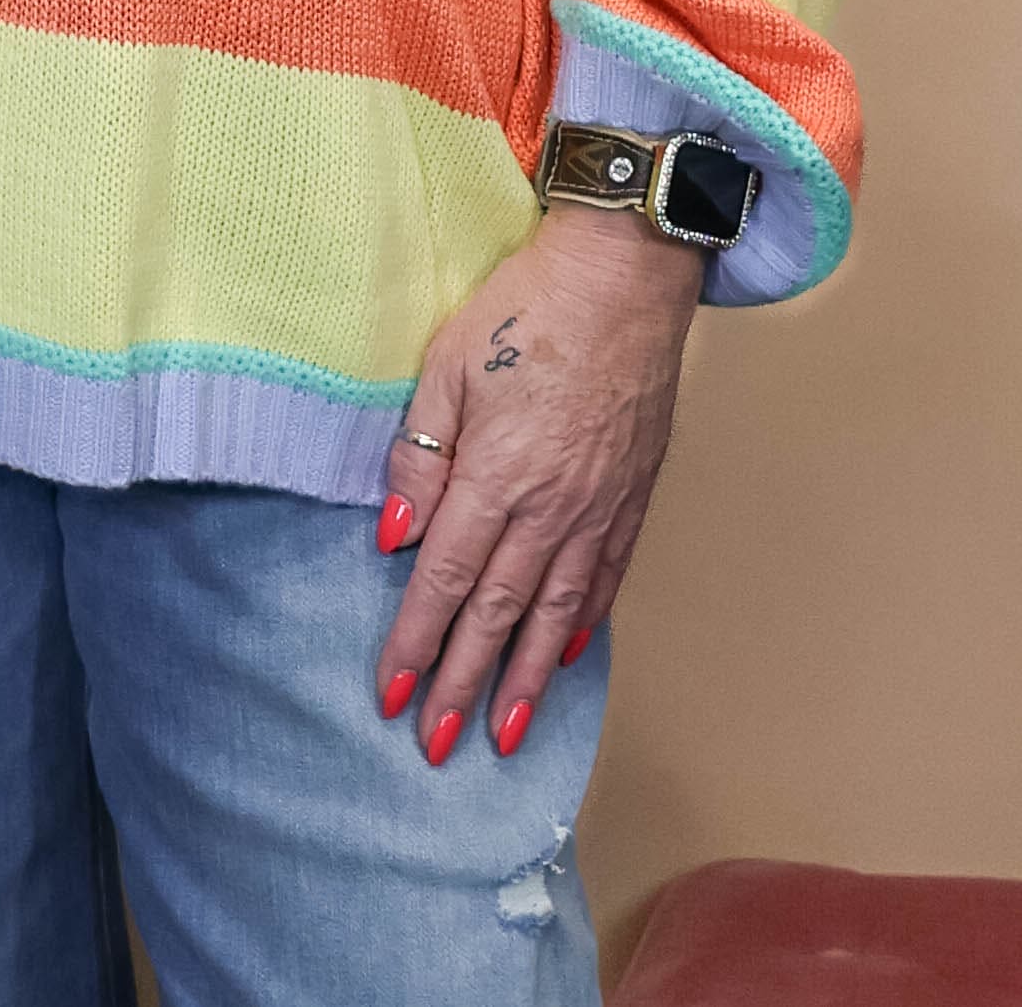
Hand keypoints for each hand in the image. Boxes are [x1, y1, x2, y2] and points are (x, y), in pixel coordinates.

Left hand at [372, 201, 700, 763]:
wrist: (626, 275)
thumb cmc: (526, 306)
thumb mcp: (447, 364)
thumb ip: (418, 456)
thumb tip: (394, 540)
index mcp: (498, 475)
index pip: (446, 580)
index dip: (415, 642)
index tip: (389, 695)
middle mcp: (551, 507)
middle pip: (498, 613)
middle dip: (462, 684)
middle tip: (434, 746)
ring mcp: (599, 506)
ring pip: (555, 612)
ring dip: (526, 678)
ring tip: (504, 734)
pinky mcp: (632, 492)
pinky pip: (606, 575)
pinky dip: (583, 622)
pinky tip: (567, 655)